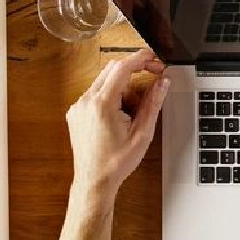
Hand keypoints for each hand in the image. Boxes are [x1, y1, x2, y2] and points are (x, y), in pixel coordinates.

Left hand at [65, 50, 168, 206]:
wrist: (94, 181)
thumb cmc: (116, 162)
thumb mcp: (143, 132)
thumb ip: (153, 103)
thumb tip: (162, 82)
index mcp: (101, 105)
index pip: (122, 68)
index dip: (141, 59)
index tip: (154, 58)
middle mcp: (85, 102)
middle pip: (112, 69)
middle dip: (135, 68)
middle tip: (154, 74)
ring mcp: (78, 107)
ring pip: (105, 80)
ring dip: (124, 84)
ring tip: (135, 108)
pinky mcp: (77, 112)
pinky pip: (97, 92)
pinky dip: (113, 94)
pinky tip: (122, 113)